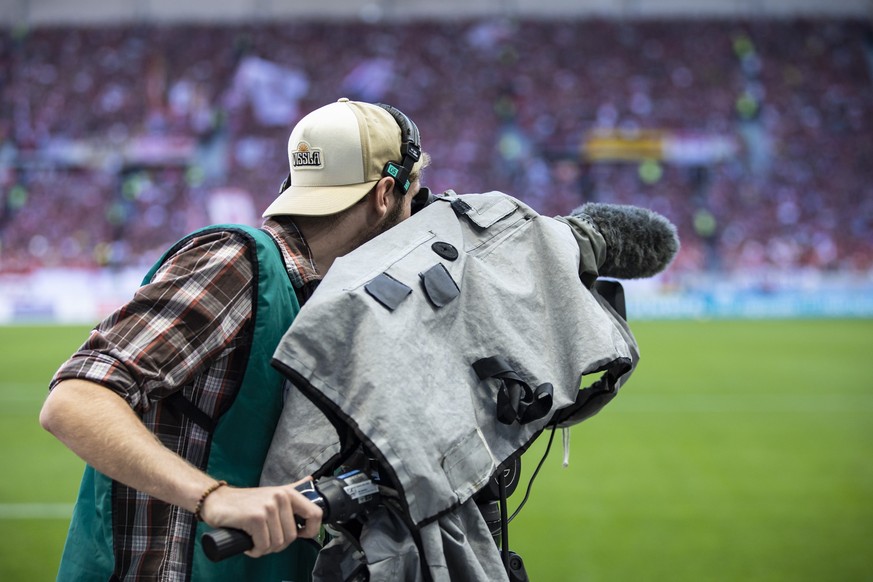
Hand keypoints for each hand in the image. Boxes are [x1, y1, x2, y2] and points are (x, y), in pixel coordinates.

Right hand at [198, 478, 322, 557]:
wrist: (217, 501)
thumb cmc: (245, 502)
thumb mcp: (272, 492)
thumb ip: (292, 488)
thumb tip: (310, 481)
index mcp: (288, 493)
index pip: (315, 514)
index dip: (311, 530)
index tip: (301, 535)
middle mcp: (280, 498)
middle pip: (292, 536)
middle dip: (278, 544)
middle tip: (265, 539)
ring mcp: (268, 507)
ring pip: (278, 543)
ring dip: (265, 548)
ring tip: (256, 540)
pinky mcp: (256, 518)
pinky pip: (263, 545)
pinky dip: (255, 550)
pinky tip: (249, 544)